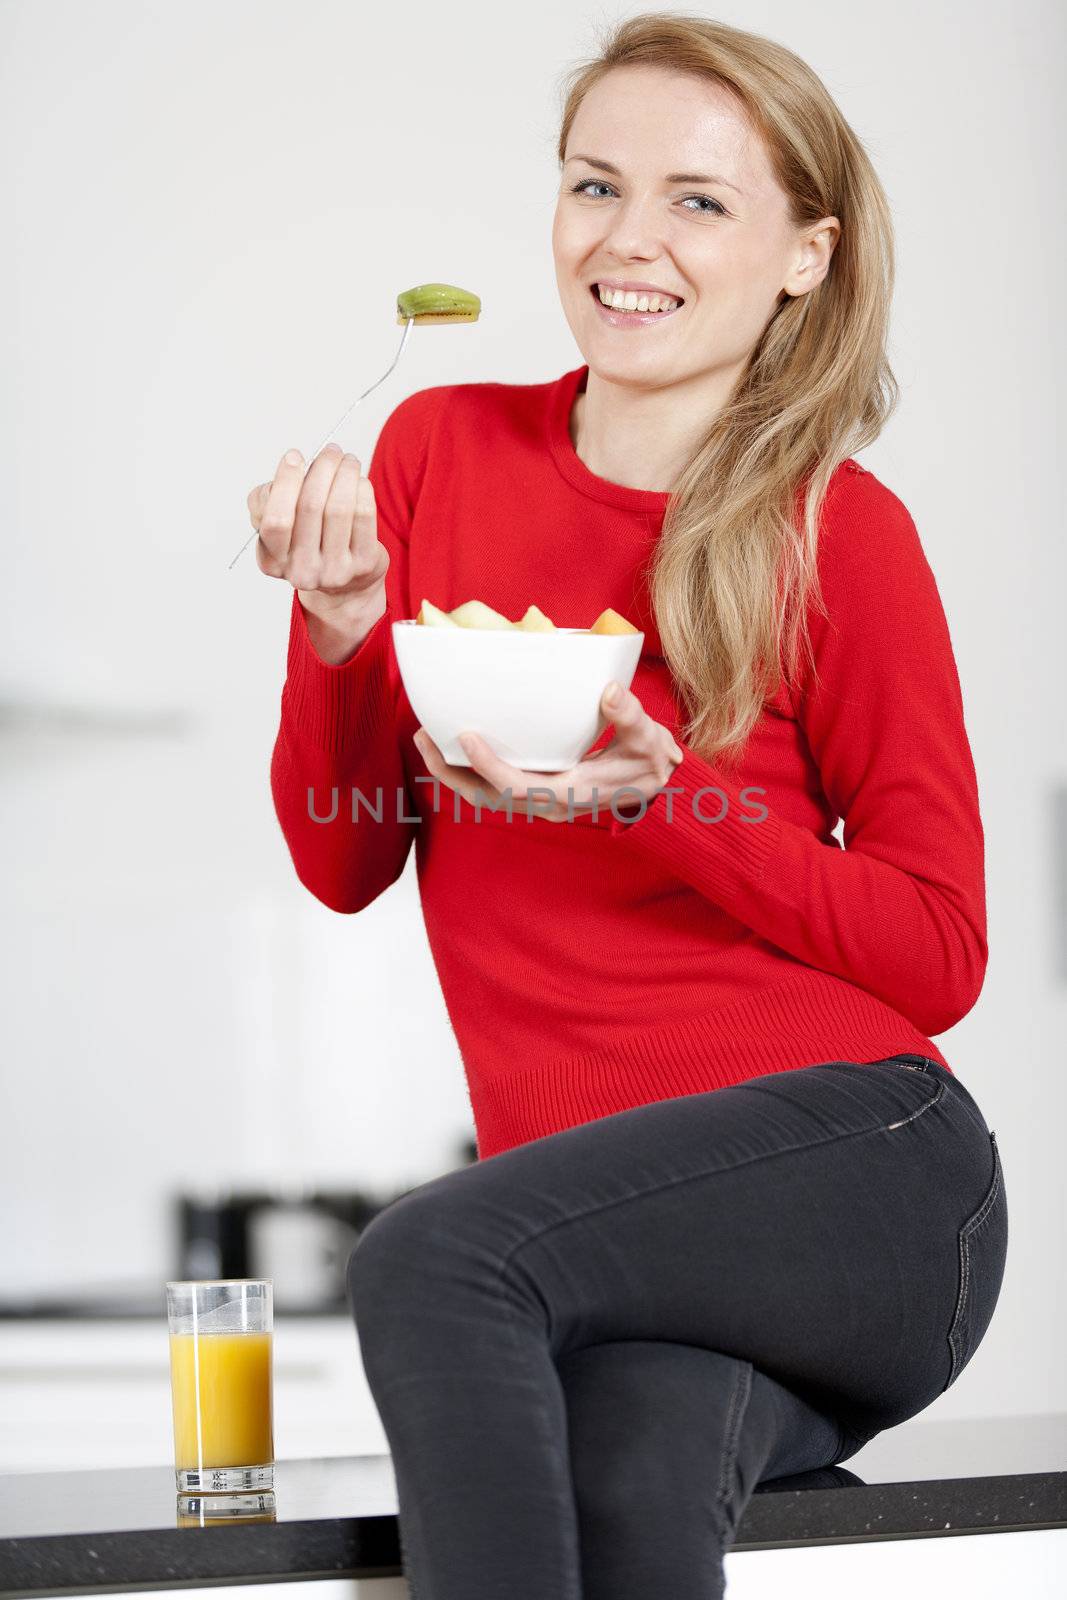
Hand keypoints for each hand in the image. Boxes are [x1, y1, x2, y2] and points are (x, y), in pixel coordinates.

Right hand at [246, 443, 387, 620]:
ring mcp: (334, 571)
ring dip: (345, 473)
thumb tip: (289, 469)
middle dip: (322, 468)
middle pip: (310, 506)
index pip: (276, 520)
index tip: (295, 456)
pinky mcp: (363, 564)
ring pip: (339, 507)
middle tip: (330, 451)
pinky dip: (361, 489)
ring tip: (347, 460)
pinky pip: (363, 515)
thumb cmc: (307, 541)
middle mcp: (302, 571)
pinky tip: (358, 481)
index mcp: (272, 561)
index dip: (285, 482)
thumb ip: (268, 499)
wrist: (345, 583)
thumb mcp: (278, 525)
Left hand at [412, 680, 684, 823]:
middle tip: (423, 737)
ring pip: (485, 796)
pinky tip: (455, 745)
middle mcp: (548, 805)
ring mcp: (539, 802)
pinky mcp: (536, 792)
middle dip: (452, 772)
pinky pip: (494, 788)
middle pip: (487, 797)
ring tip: (426, 740)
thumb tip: (608, 693)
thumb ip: (629, 716)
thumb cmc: (649, 761)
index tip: (466, 736)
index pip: (518, 787)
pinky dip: (470, 770)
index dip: (488, 765)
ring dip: (453, 773)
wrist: (656, 788)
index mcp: (570, 794)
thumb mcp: (647, 738)